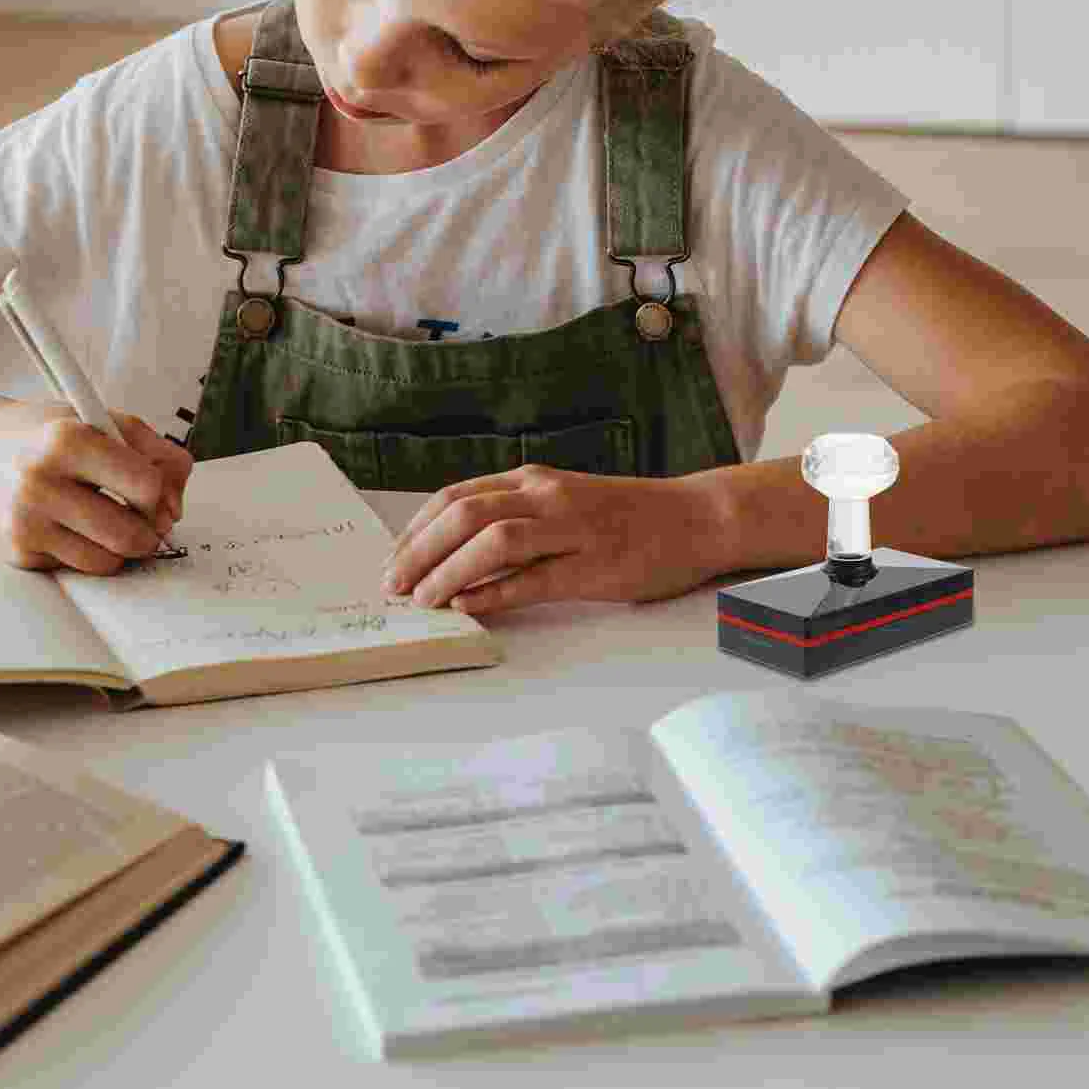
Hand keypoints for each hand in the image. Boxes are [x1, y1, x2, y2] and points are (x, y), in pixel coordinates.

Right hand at [0, 399, 192, 573]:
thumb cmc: (45, 436)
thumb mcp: (101, 420)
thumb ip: (156, 452)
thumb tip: (174, 507)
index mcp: (67, 439)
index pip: (146, 486)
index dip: (160, 493)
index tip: (153, 491)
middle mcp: (41, 482)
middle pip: (131, 535)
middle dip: (149, 532)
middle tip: (144, 520)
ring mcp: (25, 522)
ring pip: (107, 562)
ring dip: (119, 548)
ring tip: (107, 520)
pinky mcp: (17, 553)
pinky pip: (78, 568)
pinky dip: (85, 552)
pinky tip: (69, 525)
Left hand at [381, 465, 728, 614]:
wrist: (696, 518)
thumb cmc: (625, 515)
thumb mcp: (561, 502)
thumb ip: (513, 518)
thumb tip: (454, 554)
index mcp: (532, 480)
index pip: (456, 497)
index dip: (417, 529)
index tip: (393, 558)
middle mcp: (546, 496)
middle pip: (464, 515)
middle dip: (419, 551)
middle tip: (393, 583)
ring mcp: (571, 529)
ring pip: (494, 541)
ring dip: (449, 571)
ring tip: (423, 599)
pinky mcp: (594, 566)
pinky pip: (534, 579)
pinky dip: (495, 594)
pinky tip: (469, 608)